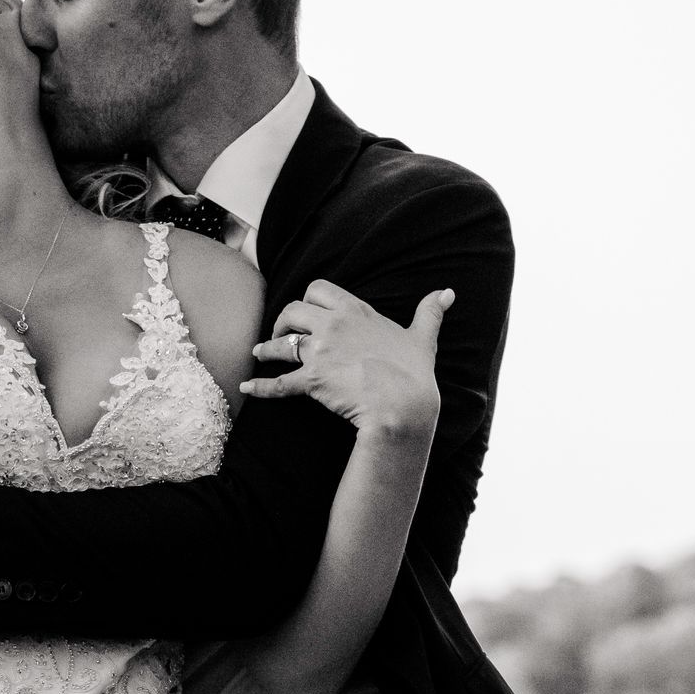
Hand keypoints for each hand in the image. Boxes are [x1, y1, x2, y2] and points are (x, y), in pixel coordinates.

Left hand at [242, 282, 452, 439]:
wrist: (402, 404)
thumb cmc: (413, 372)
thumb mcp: (422, 337)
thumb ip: (429, 313)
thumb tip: (447, 294)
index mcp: (355, 311)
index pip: (318, 289)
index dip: (307, 299)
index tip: (306, 312)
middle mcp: (332, 326)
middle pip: (292, 310)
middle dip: (282, 321)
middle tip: (280, 333)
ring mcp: (319, 353)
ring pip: (281, 343)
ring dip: (267, 348)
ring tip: (259, 353)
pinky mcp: (311, 382)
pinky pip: (278, 383)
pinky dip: (260, 386)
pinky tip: (247, 386)